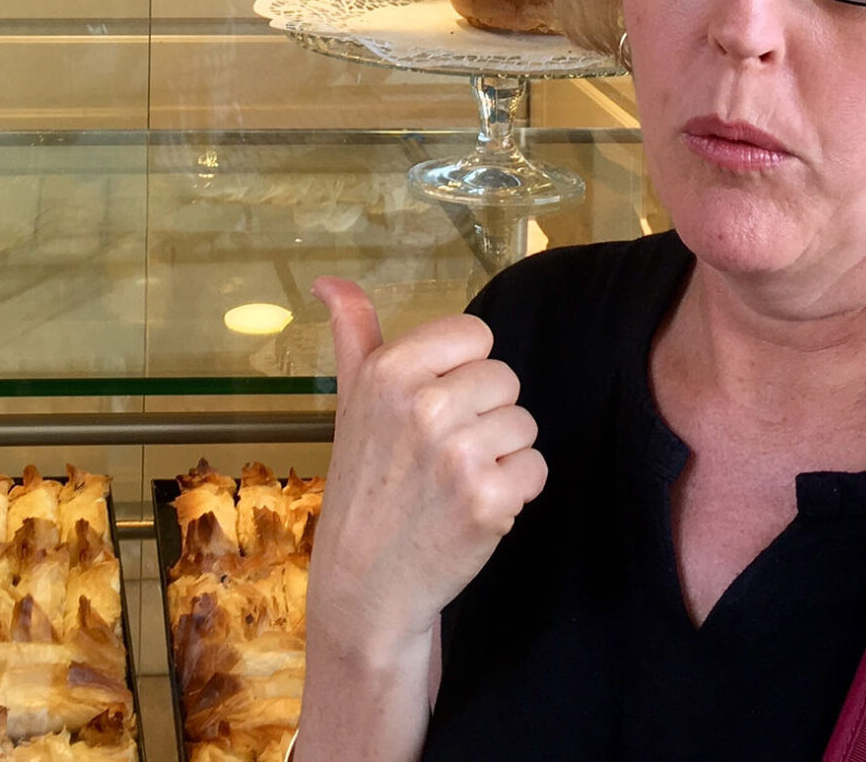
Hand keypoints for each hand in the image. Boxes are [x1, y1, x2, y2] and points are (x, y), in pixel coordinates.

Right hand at [296, 278, 546, 761]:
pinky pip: (536, 469)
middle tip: (445, 454)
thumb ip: (353, 334)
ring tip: (458, 482)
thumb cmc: (365, 486)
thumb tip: (329, 281)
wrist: (366, 583)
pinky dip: (516, 491)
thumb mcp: (350, 403)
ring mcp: (457, 453)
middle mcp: (423, 405)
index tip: (437, 406)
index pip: (476, 335)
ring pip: (525, 424)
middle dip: (486, 416)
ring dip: (502, 455)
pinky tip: (477, 506)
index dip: (465, 372)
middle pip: (506, 379)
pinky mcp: (489, 499)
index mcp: (389, 371)